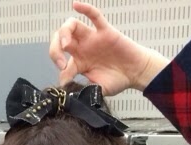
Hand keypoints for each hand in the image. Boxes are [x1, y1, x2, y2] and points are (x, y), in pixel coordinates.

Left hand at [49, 2, 168, 92]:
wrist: (135, 73)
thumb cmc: (117, 80)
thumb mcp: (97, 89)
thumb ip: (84, 89)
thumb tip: (69, 89)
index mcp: (79, 63)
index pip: (62, 63)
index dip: (61, 72)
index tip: (65, 81)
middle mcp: (82, 49)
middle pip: (61, 40)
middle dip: (55, 50)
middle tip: (62, 62)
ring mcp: (93, 39)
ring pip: (73, 26)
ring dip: (64, 32)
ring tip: (65, 45)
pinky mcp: (105, 31)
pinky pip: (95, 16)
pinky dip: (85, 9)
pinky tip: (76, 4)